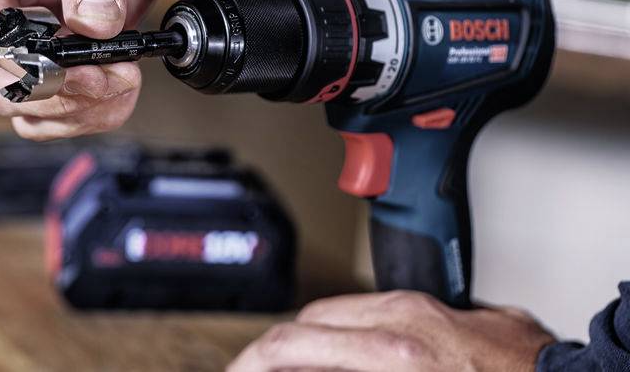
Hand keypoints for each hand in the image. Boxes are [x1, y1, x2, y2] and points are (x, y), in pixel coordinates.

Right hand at [0, 0, 202, 139]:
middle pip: (7, 81)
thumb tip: (92, 19)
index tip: (81, 65)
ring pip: (39, 99)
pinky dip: (101, 102)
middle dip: (59, 95)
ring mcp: (47, 22)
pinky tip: (128, 80)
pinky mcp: (85, 36)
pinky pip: (78, 92)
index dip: (33, 64)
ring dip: (80, 109)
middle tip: (108, 81)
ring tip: (123, 84)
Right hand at [229, 291, 553, 371]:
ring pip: (335, 311)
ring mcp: (417, 306)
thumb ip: (351, 369)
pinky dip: (342, 331)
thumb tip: (307, 361)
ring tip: (292, 363)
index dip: (253, 360)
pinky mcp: (433, 305)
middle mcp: (400, 317)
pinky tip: (338, 350)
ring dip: (307, 338)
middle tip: (255, 370)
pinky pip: (368, 310)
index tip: (237, 371)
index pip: (294, 342)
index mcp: (392, 349)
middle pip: (307, 322)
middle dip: (273, 348)